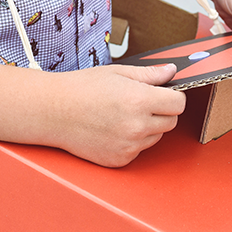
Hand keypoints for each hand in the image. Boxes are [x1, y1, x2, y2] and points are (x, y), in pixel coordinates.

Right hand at [45, 63, 185, 166]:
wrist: (53, 111)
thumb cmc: (82, 88)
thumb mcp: (118, 73)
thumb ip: (149, 74)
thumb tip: (171, 71)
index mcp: (139, 100)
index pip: (179, 103)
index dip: (173, 96)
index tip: (164, 93)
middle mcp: (137, 126)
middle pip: (171, 122)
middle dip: (162, 111)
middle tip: (140, 102)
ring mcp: (128, 146)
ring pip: (156, 137)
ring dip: (148, 127)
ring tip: (122, 115)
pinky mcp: (119, 160)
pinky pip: (139, 150)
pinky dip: (132, 141)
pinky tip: (113, 129)